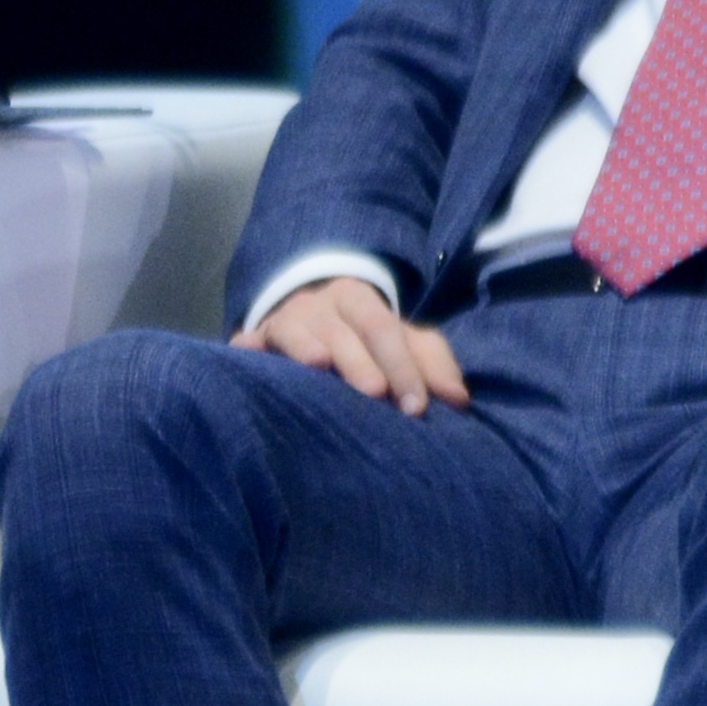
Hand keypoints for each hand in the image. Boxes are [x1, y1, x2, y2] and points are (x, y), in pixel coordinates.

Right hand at [239, 273, 464, 417]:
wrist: (302, 318)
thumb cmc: (360, 339)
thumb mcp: (399, 343)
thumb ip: (431, 364)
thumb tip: (458, 400)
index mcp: (359, 299)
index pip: (385, 329)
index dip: (403, 365)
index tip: (417, 406)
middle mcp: (319, 305)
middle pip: (345, 330)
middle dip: (362, 362)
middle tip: (376, 394)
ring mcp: (282, 321)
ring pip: (297, 332)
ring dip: (308, 347)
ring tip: (321, 366)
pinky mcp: (251, 341)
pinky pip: (248, 344)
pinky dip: (250, 349)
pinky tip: (254, 357)